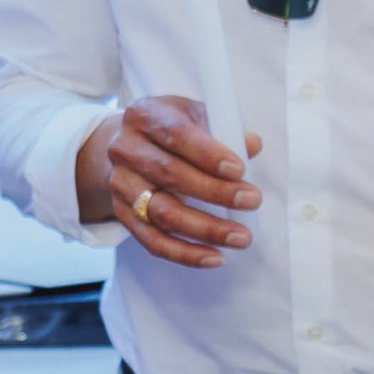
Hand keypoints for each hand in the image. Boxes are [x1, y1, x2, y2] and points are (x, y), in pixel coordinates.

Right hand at [76, 97, 260, 269]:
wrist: (129, 146)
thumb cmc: (172, 130)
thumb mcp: (195, 116)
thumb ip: (223, 129)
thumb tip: (252, 144)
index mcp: (144, 115)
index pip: (176, 134)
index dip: (208, 154)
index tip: (240, 170)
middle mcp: (125, 148)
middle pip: (170, 175)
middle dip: (215, 192)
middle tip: (252, 201)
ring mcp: (120, 183)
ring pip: (162, 212)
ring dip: (206, 229)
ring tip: (241, 237)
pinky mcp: (122, 214)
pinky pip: (153, 240)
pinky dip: (185, 253)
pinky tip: (215, 257)